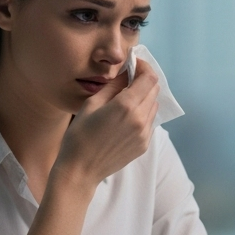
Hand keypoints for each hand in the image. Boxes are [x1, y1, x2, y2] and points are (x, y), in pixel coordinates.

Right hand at [54, 60, 159, 189]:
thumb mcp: (92, 104)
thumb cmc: (79, 135)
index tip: (134, 64)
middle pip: (154, 90)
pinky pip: (150, 122)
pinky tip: (125, 118)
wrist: (81, 170)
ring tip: (125, 99)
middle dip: (144, 80)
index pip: (149, 78)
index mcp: (127, 106)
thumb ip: (113, 87)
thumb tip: (126, 73)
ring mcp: (145, 133)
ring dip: (144, 98)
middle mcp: (141, 119)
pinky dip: (142, 113)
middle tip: (129, 78)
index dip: (144, 67)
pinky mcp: (144, 144)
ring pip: (153, 106)